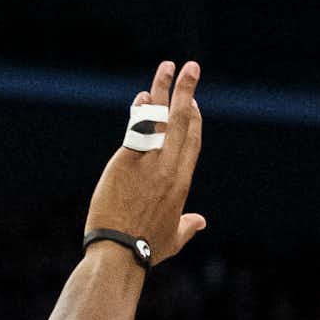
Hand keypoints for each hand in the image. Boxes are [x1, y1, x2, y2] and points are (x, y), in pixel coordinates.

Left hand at [84, 60, 208, 264]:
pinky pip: (135, 130)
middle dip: (187, 91)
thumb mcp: (174, 238)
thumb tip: (201, 221)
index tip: (193, 102)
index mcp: (182, 183)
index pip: (192, 142)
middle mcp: (169, 168)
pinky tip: (143, 96)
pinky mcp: (125, 162)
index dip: (194, 119)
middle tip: (191, 67)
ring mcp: (148, 163)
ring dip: (163, 90)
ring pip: (159, 119)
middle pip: (182, 122)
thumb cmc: (145, 249)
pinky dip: (140, 111)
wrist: (119, 252)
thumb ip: (188, 225)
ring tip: (166, 67)